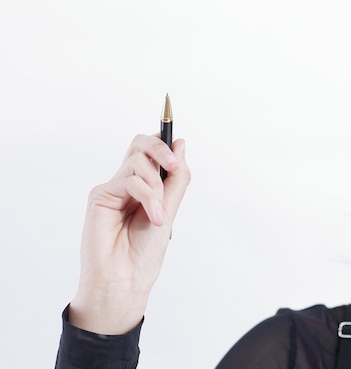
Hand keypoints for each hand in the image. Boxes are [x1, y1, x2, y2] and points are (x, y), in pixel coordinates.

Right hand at [68, 135, 190, 333]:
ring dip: (156, 187)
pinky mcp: (100, 196)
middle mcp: (128, 183)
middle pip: (140, 145)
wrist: (126, 277)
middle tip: (173, 166)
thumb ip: (176, 177)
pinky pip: (130, 181)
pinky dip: (148, 197)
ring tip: (158, 213)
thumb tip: (180, 143)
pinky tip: (154, 218)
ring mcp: (113, 188)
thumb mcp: (170, 208)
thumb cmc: (146, 250)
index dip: (164, 143)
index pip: (151, 151)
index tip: (178, 147)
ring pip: (138, 162)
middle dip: (160, 149)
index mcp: (145, 186)